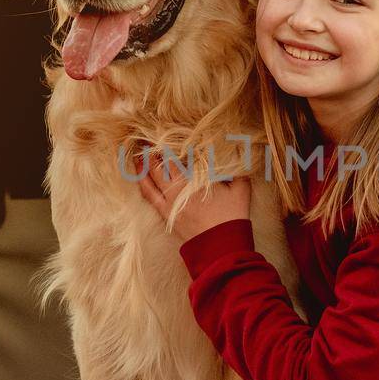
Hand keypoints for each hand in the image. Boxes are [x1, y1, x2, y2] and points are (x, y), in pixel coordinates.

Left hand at [133, 149, 250, 242]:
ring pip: (151, 179)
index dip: (170, 144)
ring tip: (137, 154)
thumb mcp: (241, 188)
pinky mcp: (166, 214)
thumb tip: (235, 154)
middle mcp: (179, 187)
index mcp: (196, 178)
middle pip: (161, 164)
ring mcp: (170, 201)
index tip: (164, 134)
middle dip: (154, 151)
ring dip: (143, 165)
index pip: (179, 156)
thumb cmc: (232, 215)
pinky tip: (139, 177)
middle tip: (147, 139)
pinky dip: (142, 184)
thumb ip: (236, 169)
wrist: (221, 246)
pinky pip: (149, 196)